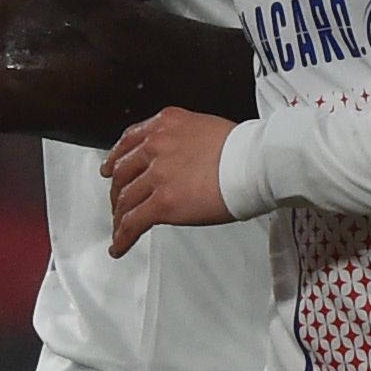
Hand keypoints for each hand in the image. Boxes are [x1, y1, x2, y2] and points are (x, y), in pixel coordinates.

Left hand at [101, 109, 237, 250]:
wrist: (258, 162)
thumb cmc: (247, 148)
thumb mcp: (207, 128)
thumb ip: (185, 139)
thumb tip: (183, 158)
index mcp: (166, 124)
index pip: (129, 141)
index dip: (116, 158)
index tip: (111, 168)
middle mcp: (155, 146)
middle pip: (123, 172)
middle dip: (117, 190)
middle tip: (118, 203)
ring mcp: (157, 175)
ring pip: (125, 199)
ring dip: (119, 217)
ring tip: (119, 229)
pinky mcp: (163, 203)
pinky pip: (133, 222)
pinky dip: (122, 237)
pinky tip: (119, 247)